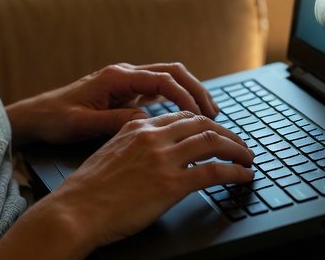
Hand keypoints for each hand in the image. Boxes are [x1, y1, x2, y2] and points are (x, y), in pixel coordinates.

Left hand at [6, 62, 220, 146]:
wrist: (35, 117)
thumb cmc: (55, 120)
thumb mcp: (84, 124)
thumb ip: (115, 122)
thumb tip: (147, 122)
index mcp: (116, 77)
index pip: (163, 79)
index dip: (186, 97)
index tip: (201, 117)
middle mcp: (124, 74)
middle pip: (172, 73)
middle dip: (196, 90)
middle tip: (215, 114)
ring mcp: (125, 83)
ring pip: (167, 81)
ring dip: (189, 94)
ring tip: (208, 117)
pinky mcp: (123, 94)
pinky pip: (157, 92)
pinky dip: (176, 102)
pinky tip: (186, 119)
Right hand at [43, 111, 254, 250]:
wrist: (76, 209)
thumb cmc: (88, 189)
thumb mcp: (110, 152)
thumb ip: (133, 144)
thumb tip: (151, 151)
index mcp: (137, 126)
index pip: (181, 116)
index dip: (204, 123)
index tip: (216, 133)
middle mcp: (152, 136)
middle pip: (202, 123)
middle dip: (226, 133)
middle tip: (239, 144)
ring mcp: (163, 159)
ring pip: (213, 142)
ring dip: (237, 149)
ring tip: (248, 157)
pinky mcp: (171, 184)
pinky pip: (214, 171)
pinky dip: (234, 171)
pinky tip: (243, 175)